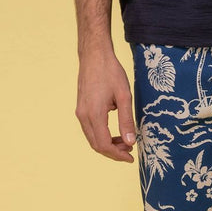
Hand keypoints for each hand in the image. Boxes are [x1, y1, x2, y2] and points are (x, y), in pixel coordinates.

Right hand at [75, 48, 137, 162]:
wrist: (94, 53)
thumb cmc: (110, 71)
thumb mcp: (124, 96)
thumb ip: (127, 120)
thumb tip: (130, 141)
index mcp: (94, 114)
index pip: (104, 145)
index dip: (118, 155)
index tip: (131, 157)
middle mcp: (84, 115)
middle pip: (97, 145)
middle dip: (114, 152)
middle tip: (130, 149)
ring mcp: (80, 112)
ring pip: (93, 139)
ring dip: (108, 145)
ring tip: (125, 141)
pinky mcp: (81, 108)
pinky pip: (90, 130)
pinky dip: (102, 136)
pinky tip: (115, 132)